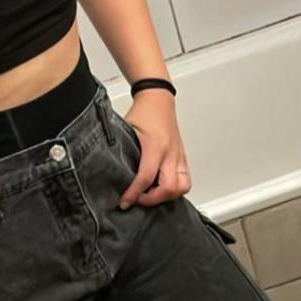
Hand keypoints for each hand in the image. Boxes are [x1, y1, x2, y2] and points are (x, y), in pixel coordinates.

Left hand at [118, 89, 191, 208]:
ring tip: (151, 194)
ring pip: (182, 187)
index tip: (124, 202)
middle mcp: (171, 153)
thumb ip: (123, 153)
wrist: (158, 99)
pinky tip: (160, 187)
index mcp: (156, 146)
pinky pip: (185, 180)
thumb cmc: (144, 112)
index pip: (145, 178)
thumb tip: (114, 174)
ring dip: (167, 196)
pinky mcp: (183, 157)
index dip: (133, 194)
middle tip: (138, 199)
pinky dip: (174, 189)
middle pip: (169, 188)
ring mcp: (179, 155)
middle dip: (152, 199)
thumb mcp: (127, 132)